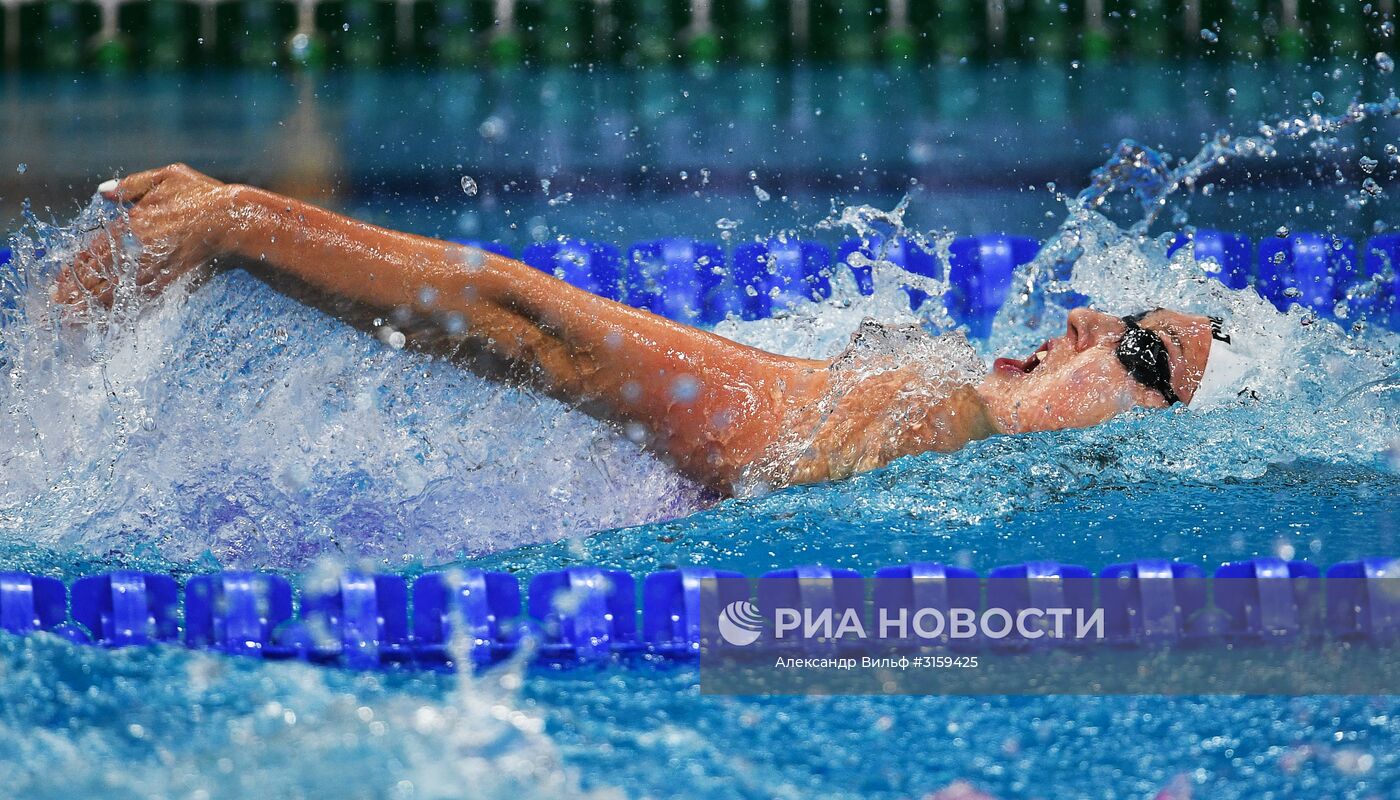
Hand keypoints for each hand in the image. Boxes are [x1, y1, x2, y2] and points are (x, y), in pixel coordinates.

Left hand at [53, 163, 231, 308]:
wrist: (236, 223)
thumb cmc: (205, 197)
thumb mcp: (168, 177)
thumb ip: (131, 185)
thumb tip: (101, 192)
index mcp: (132, 224)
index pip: (92, 250)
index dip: (73, 268)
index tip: (59, 280)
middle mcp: (137, 251)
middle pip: (97, 276)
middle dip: (74, 292)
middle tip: (57, 304)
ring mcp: (154, 270)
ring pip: (115, 293)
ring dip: (90, 308)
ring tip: (72, 319)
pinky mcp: (172, 283)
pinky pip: (141, 302)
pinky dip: (122, 313)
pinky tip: (111, 321)